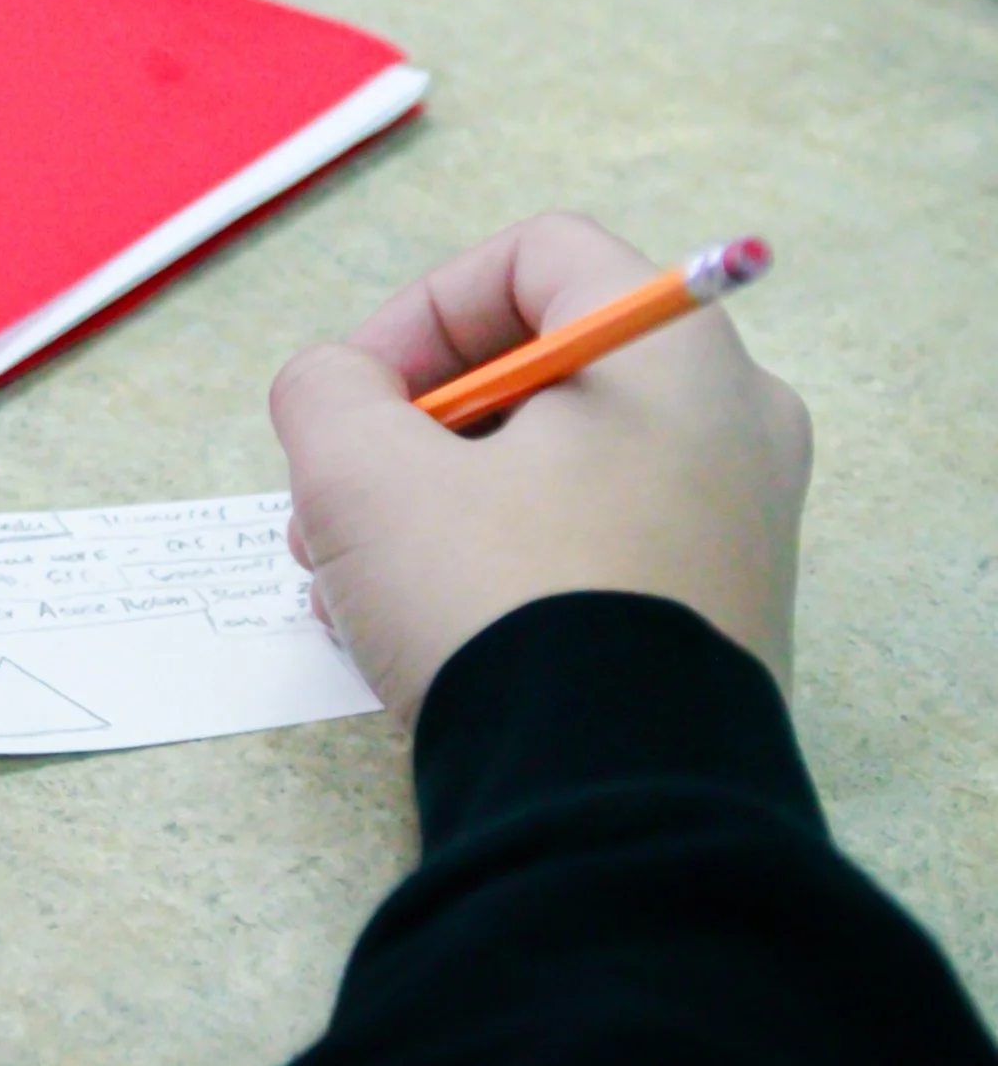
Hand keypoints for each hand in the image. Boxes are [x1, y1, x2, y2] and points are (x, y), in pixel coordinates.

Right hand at [271, 213, 811, 728]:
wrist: (612, 808)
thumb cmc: (500, 609)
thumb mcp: (365, 479)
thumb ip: (326, 393)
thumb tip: (335, 389)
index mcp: (675, 356)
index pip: (537, 257)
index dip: (420, 309)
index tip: (353, 395)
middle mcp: (734, 425)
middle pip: (544, 369)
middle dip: (412, 429)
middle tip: (333, 503)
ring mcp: (738, 528)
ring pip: (559, 467)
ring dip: (437, 504)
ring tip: (355, 586)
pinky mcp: (721, 618)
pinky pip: (594, 547)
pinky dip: (502, 565)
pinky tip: (421, 635)